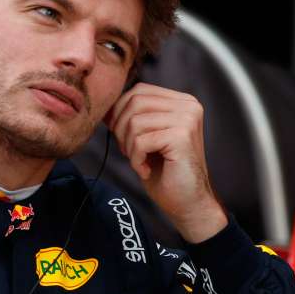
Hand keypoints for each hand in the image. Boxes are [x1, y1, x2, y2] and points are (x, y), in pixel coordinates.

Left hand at [107, 83, 227, 242]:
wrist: (188, 203)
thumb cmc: (166, 172)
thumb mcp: (146, 137)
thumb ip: (133, 117)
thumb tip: (106, 105)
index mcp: (182, 102)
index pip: (139, 90)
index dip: (120, 110)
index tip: (118, 134)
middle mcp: (188, 106)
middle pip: (134, 102)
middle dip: (121, 128)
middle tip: (129, 152)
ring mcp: (187, 119)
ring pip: (135, 122)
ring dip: (129, 146)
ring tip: (140, 162)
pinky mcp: (182, 137)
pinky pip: (141, 141)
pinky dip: (136, 160)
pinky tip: (146, 170)